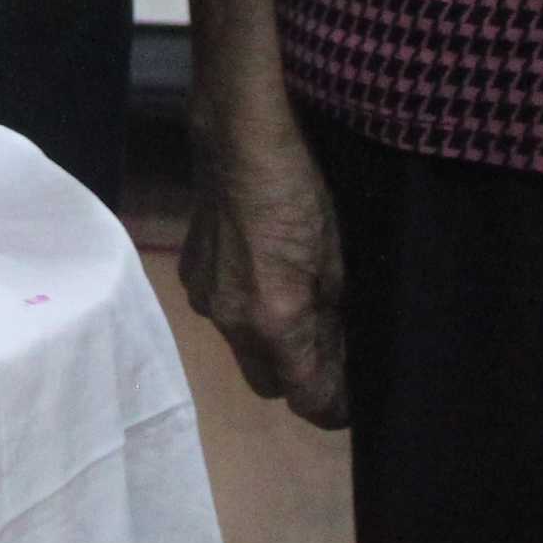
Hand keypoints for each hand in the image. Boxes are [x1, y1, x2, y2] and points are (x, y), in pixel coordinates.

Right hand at [175, 88, 348, 426]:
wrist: (237, 137)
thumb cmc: (301, 192)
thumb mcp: (337, 261)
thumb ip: (336, 321)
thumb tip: (342, 357)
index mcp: (274, 320)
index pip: (307, 399)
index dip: (335, 405)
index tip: (352, 396)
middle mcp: (232, 322)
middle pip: (269, 386)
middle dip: (299, 378)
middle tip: (328, 348)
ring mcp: (205, 300)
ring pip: (244, 350)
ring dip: (270, 343)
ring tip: (293, 299)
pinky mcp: (190, 275)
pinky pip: (223, 316)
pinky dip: (245, 310)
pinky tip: (259, 270)